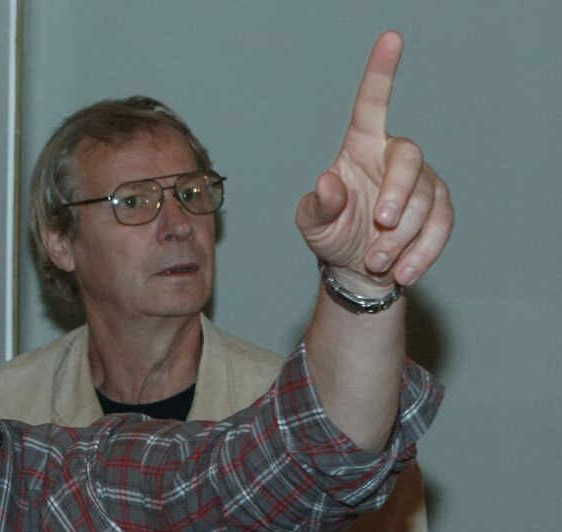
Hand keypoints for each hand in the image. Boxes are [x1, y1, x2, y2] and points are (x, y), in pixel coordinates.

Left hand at [296, 31, 453, 285]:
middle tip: (381, 225)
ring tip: (376, 261)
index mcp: (361, 148)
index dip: (381, 72)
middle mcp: (394, 158)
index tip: (390, 38)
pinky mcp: (440, 210)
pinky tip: (402, 271)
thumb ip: (316, 206)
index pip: (372, 104)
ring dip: (401, 238)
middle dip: (398, 194)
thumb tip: (327, 184)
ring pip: (425, 201)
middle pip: (409, 158)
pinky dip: (422, 253)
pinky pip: (441, 227)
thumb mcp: (312, 224)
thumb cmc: (332, 234)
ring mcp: (422, 182)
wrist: (357, 269)